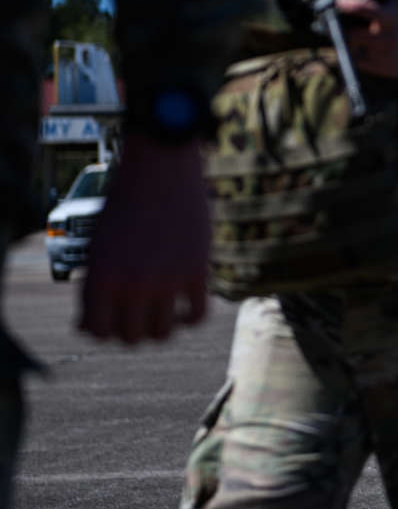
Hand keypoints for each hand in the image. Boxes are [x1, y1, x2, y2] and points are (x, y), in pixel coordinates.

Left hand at [79, 133, 208, 342]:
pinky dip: (191, 319)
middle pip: (132, 337)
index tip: (113, 319)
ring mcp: (168, 280)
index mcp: (100, 279)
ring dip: (161, 328)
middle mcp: (132, 284)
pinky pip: (198, 315)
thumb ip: (93, 288)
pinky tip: (186, 309)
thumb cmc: (124, 207)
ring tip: (162, 313)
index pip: (99, 332)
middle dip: (133, 330)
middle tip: (138, 315)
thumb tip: (88, 328)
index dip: (105, 330)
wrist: (160, 170)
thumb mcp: (98, 248)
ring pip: (164, 333)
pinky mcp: (199, 272)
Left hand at [337, 0, 397, 78]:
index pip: (368, 9)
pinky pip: (359, 61)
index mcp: (391, 17)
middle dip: (343, 28)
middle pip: (354, 33)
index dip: (350, 4)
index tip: (338, 1)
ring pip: (354, 48)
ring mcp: (385, 54)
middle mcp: (388, 37)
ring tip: (349, 34)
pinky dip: (355, 54)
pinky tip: (361, 47)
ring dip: (348, 41)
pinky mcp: (382, 68)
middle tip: (337, 22)